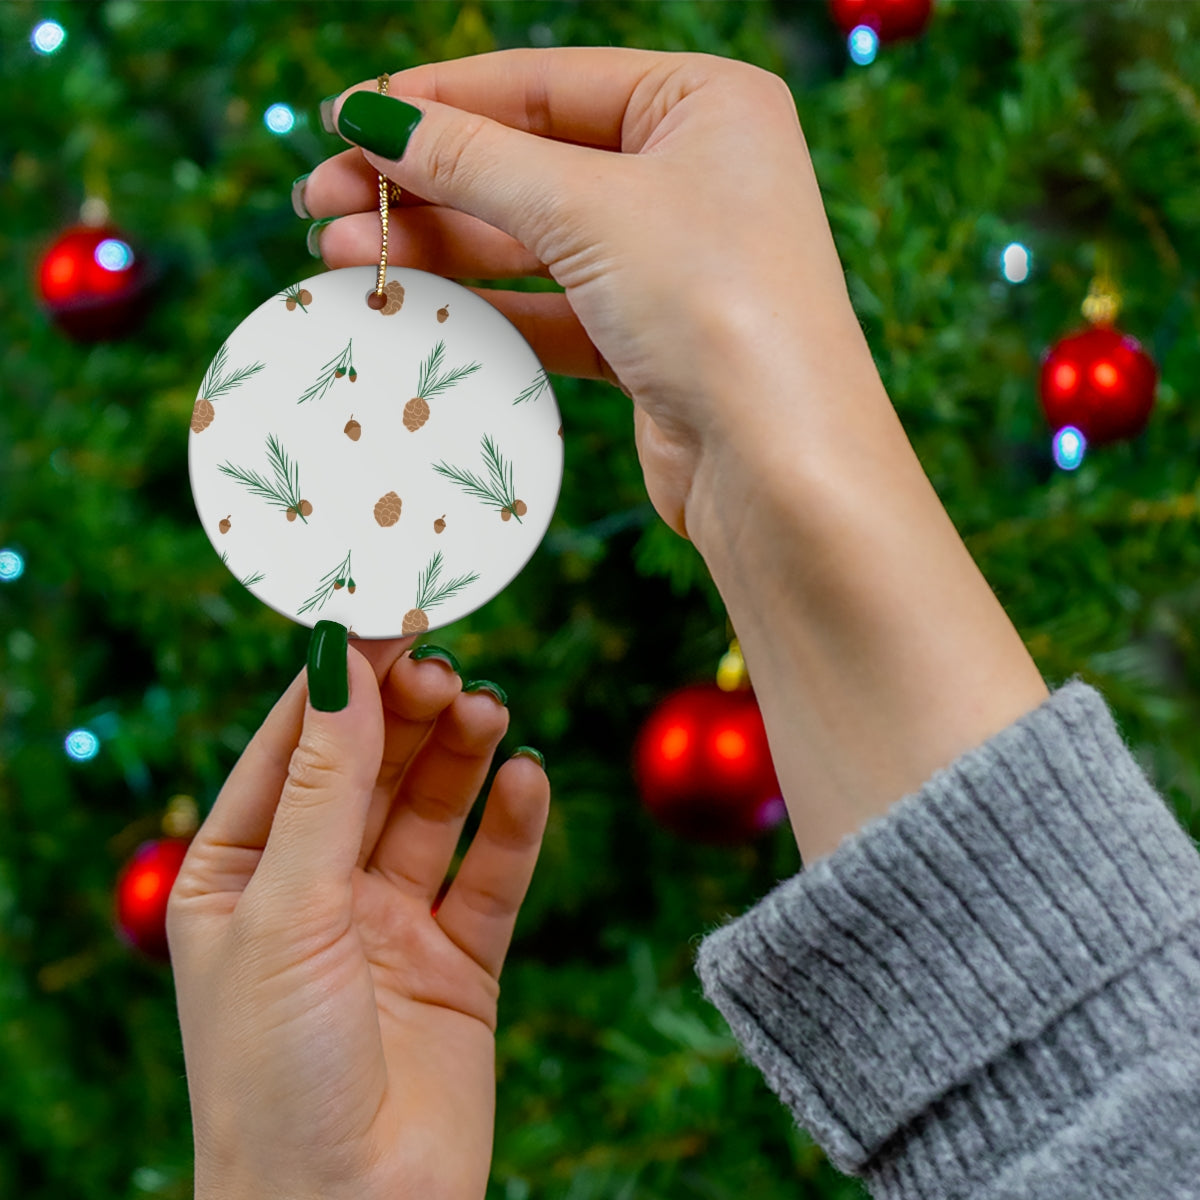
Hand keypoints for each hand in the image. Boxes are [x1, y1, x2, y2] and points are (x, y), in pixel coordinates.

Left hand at [167, 637, 549, 1199]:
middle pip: (371, 768)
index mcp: (240, 872)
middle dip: (407, 715)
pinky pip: (491, 875)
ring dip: (461, 756)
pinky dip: (512, 826)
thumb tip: (342, 663)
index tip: (388, 616)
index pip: (293, 746)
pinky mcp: (459, 961)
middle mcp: (315, 889)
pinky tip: (527, 781)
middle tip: (447, 669)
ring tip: (489, 711)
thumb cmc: (275, 1073)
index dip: (339, 681)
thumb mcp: (287, 910)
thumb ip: (325, 785)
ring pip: (433, 810)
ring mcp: (390, 923)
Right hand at [300, 47, 866, 541]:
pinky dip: (482, 306)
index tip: (344, 118)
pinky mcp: (649, 339)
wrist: (780, 467)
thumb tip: (373, 117)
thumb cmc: (714, 305)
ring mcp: (671, 261)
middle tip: (320, 199)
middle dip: (422, 181)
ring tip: (337, 253)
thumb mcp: (587, 209)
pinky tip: (407, 303)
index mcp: (703, 104)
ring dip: (437, 246)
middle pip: (529, 161)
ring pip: (531, 239)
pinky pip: (549, 307)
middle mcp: (693, 174)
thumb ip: (475, 160)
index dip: (437, 99)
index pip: (544, 83)